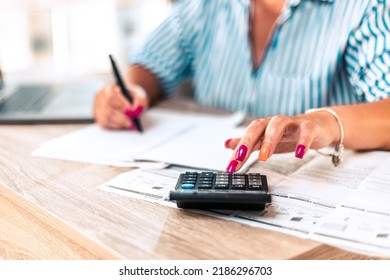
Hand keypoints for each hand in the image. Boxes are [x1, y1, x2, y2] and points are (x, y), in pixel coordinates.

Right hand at [93, 83, 148, 129]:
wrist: (127, 100)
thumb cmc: (132, 97)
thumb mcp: (139, 96)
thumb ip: (140, 101)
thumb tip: (135, 110)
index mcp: (109, 87)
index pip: (111, 96)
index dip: (120, 104)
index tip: (130, 110)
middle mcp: (100, 97)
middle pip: (107, 109)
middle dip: (121, 117)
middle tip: (132, 122)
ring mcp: (97, 107)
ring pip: (105, 117)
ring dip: (120, 123)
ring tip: (130, 124)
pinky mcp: (98, 117)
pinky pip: (104, 123)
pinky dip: (115, 126)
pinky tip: (123, 125)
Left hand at [224, 112, 340, 172]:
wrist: (319, 126)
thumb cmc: (290, 134)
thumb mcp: (266, 140)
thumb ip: (247, 143)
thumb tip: (226, 144)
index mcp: (264, 127)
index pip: (247, 136)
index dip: (237, 150)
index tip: (230, 166)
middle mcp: (275, 123)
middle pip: (258, 126)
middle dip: (248, 140)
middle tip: (240, 156)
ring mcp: (292, 123)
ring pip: (279, 124)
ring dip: (270, 139)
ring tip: (264, 156)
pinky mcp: (310, 127)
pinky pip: (306, 131)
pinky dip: (303, 142)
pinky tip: (299, 153)